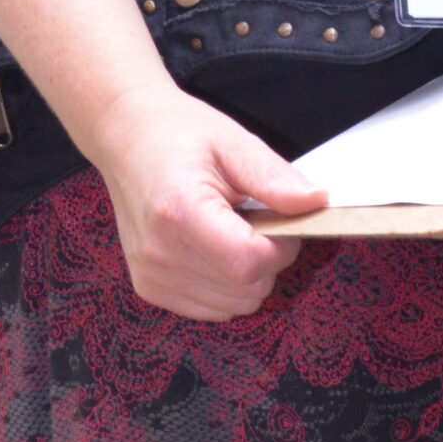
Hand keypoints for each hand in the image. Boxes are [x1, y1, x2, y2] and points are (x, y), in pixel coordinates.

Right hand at [87, 80, 328, 320]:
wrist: (125, 137)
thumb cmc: (178, 133)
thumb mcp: (233, 141)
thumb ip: (274, 178)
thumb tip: (317, 202)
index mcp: (180, 212)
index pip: (249, 262)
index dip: (282, 246)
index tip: (283, 218)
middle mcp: (160, 253)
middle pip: (246, 289)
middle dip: (268, 257)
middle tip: (256, 216)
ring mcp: (152, 276)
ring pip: (233, 305)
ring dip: (247, 273)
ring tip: (230, 228)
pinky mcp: (149, 289)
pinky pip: (212, 308)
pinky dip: (226, 284)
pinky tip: (213, 246)